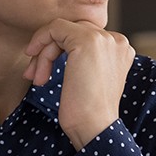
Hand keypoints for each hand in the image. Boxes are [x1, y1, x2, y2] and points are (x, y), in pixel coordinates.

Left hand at [22, 19, 134, 150]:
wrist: (94, 128)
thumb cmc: (87, 111)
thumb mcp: (89, 78)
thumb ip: (83, 58)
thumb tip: (53, 44)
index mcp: (121, 49)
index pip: (84, 37)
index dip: (60, 51)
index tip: (43, 72)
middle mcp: (116, 40)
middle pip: (72, 33)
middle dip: (49, 52)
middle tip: (35, 76)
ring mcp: (103, 38)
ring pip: (62, 31)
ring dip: (43, 54)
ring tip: (37, 79)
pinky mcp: (86, 40)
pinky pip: (55, 28)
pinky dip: (40, 41)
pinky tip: (34, 62)